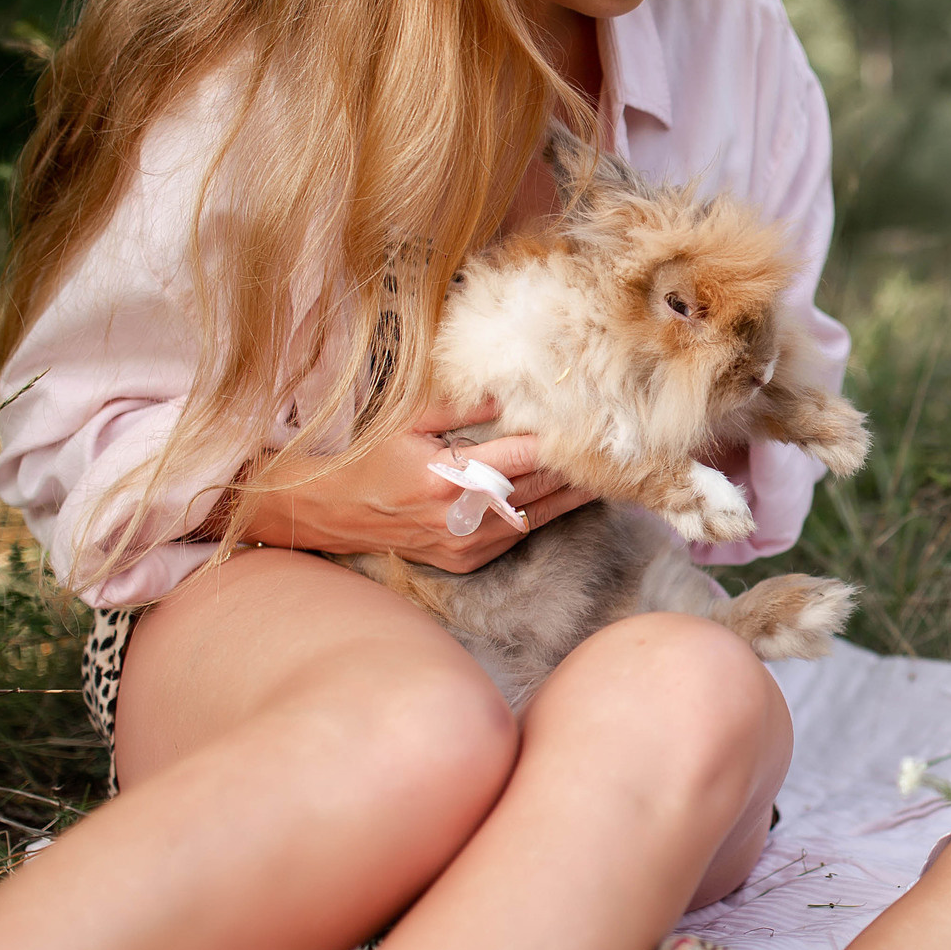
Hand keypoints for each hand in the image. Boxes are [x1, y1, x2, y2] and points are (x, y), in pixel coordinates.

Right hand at [231, 396, 594, 571]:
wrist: (332, 513)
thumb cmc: (369, 458)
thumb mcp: (408, 419)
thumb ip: (461, 404)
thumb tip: (510, 388)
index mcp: (447, 478)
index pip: (522, 456)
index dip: (560, 440)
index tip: (592, 421)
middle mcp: (462, 516)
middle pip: (539, 487)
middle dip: (578, 465)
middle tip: (617, 443)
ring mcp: (467, 544)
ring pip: (539, 515)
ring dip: (575, 492)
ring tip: (609, 468)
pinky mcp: (468, 560)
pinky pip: (519, 533)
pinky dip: (546, 511)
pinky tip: (570, 493)